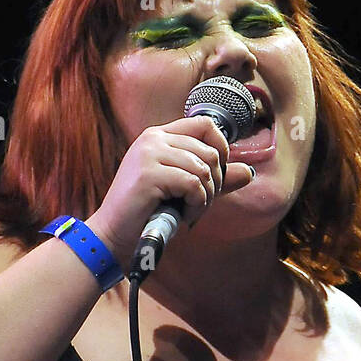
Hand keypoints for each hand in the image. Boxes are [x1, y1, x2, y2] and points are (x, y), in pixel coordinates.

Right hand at [87, 115, 254, 269]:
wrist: (113, 235)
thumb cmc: (147, 214)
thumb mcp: (184, 192)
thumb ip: (214, 180)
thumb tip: (248, 172)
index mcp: (159, 136)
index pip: (206, 125)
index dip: (221, 150)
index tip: (215, 178)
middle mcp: (153, 139)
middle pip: (209, 151)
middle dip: (214, 184)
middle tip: (198, 204)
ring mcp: (149, 154)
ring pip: (204, 168)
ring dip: (204, 198)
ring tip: (188, 213)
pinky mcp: (149, 174)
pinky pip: (194, 184)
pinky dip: (196, 205)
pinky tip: (182, 216)